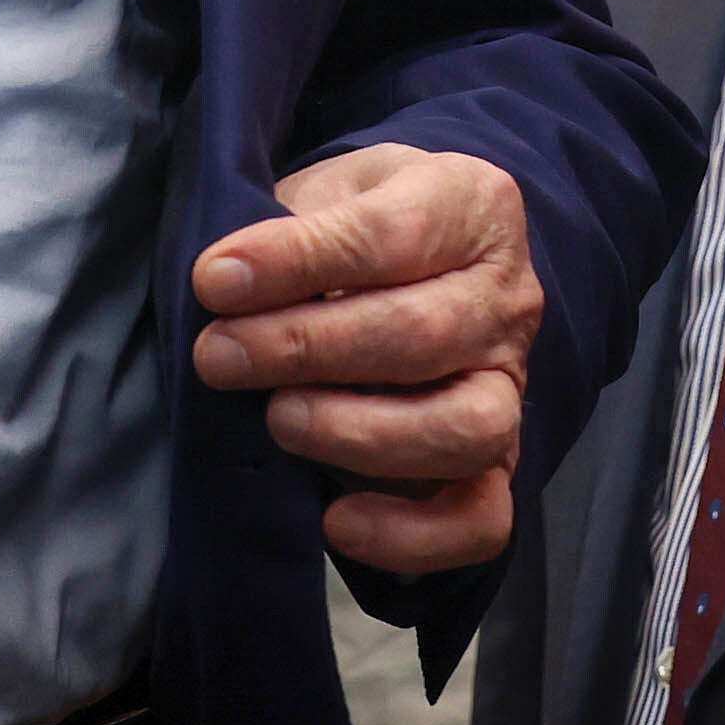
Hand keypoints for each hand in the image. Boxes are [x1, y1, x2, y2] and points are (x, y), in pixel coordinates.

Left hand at [190, 144, 539, 573]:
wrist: (410, 261)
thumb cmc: (351, 223)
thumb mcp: (324, 189)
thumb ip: (287, 228)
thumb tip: (226, 286)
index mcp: (471, 205)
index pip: (393, 234)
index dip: (300, 260)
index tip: (215, 280)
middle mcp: (506, 298)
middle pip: (425, 332)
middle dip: (307, 348)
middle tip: (219, 356)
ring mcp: (508, 386)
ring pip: (466, 428)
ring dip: (361, 433)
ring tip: (279, 420)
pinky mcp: (497, 464)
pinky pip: (481, 519)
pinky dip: (413, 536)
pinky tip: (336, 523)